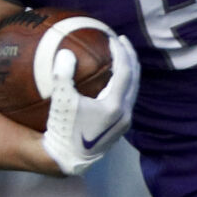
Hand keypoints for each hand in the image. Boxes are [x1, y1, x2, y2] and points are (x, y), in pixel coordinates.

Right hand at [42, 31, 138, 174]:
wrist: (69, 158)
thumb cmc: (63, 130)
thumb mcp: (61, 101)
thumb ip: (63, 75)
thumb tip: (67, 53)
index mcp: (115, 106)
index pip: (125, 71)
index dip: (121, 51)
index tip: (113, 37)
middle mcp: (125, 114)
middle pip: (135, 78)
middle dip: (130, 57)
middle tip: (122, 40)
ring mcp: (125, 122)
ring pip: (133, 89)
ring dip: (129, 70)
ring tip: (120, 56)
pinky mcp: (121, 127)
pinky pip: (127, 98)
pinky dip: (124, 83)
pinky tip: (112, 78)